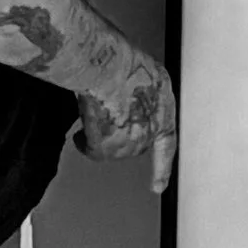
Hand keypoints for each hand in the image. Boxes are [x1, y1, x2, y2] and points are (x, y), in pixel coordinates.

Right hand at [75, 47, 177, 192]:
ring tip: (92, 116)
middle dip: (119, 136)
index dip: (161, 167)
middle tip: (105, 120)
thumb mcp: (139, 74)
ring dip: (101, 137)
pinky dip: (85, 143)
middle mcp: (152, 127)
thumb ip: (138, 93)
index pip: (166, 144)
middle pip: (134, 144)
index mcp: (164, 105)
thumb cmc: (119, 61)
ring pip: (113, 148)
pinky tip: (81, 132)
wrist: (108, 67)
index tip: (158, 187)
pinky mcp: (111, 147)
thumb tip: (126, 102)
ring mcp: (134, 140)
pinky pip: (94, 151)